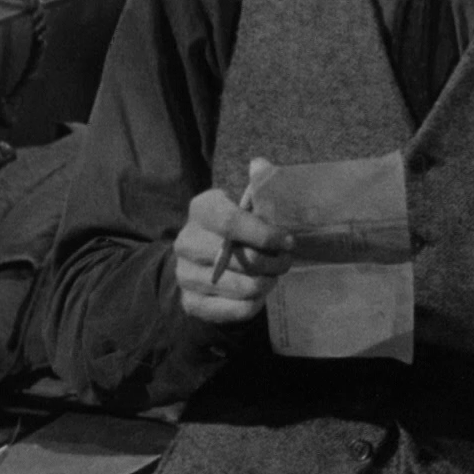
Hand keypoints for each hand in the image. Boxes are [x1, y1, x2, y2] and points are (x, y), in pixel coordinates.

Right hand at [173, 157, 293, 324]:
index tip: (288, 242)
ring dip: (266, 283)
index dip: (264, 234)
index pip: (230, 221)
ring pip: (242, 287)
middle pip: (240, 259)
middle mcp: (186, 242)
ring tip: (272, 276)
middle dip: (273, 263)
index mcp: (201, 210)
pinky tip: (258, 293)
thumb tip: (260, 164)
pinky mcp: (191, 304)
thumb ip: (257, 187)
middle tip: (286, 261)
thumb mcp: (244, 204)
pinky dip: (255, 304)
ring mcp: (185, 275)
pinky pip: (235, 309)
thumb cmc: (233, 229)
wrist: (201, 263)